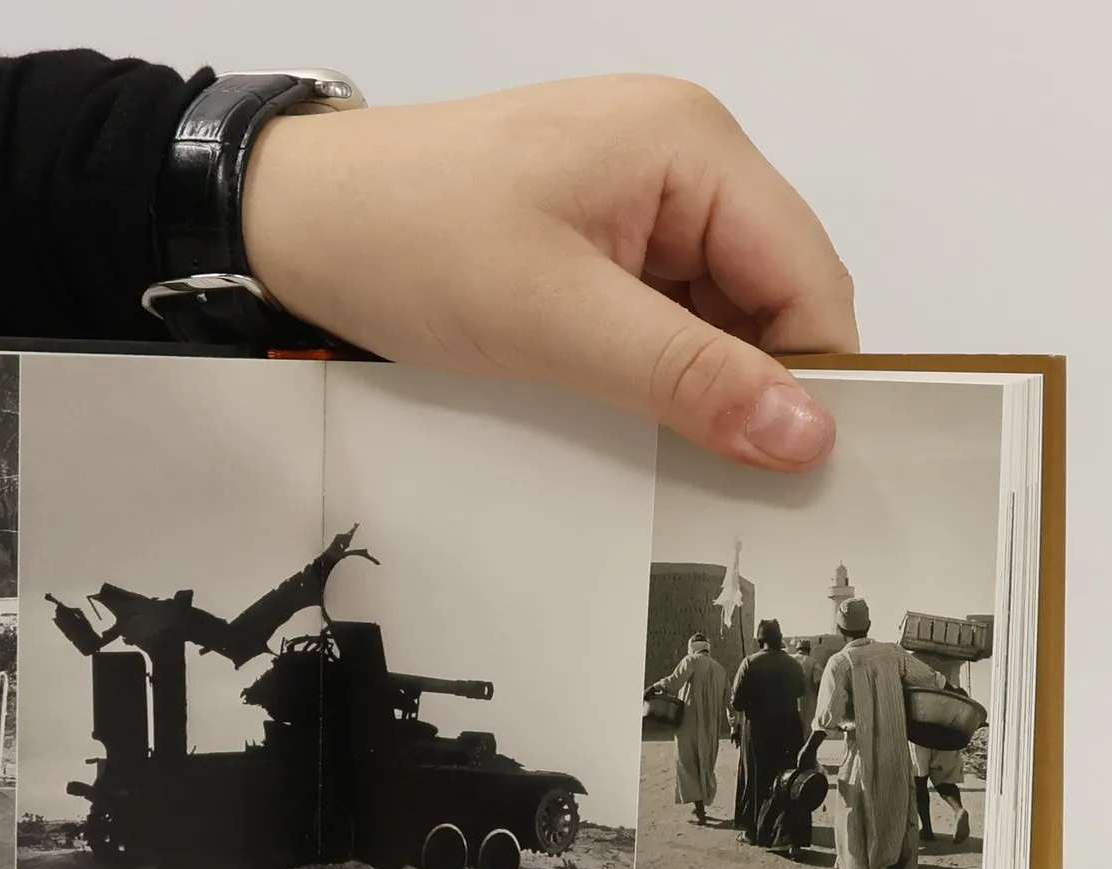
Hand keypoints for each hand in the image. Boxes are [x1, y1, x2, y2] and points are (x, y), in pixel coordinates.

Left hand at [244, 76, 854, 469]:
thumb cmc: (409, 240)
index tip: (801, 470)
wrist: (296, 220)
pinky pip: (661, 312)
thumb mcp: (556, 321)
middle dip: (755, 383)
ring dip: (700, 382)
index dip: (815, 375)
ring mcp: (640, 197)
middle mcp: (683, 157)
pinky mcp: (598, 236)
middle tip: (728, 479)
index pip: (807, 274)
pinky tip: (627, 411)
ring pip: (717, 312)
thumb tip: (806, 432)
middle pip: (770, 293)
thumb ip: (687, 376)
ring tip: (662, 446)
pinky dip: (656, 368)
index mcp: (693, 145)